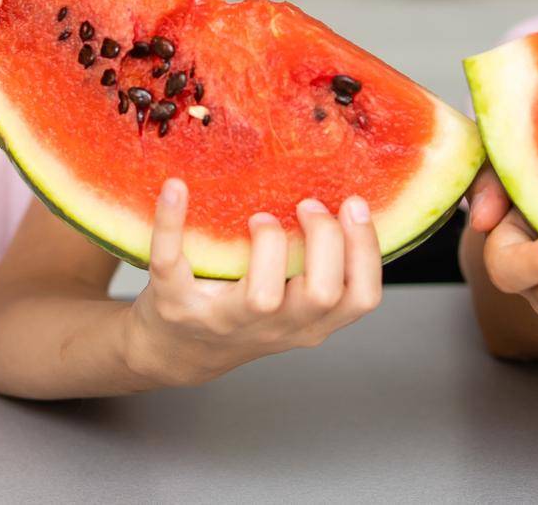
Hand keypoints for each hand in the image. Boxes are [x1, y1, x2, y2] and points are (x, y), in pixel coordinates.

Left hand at [123, 179, 382, 386]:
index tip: (353, 205)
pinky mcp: (176, 305)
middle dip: (323, 239)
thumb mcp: (292, 302)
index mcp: (309, 323)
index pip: (362, 299)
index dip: (366, 250)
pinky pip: (171, 265)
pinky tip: (176, 188)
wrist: (175, 349)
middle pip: (322, 294)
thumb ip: (321, 268)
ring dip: (269, 243)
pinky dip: (171, 224)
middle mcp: (274, 327)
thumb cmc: (244, 312)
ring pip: (263, 297)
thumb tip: (350, 200)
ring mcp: (224, 321)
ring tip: (260, 217)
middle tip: (307, 206)